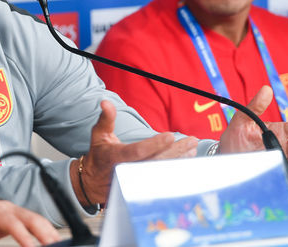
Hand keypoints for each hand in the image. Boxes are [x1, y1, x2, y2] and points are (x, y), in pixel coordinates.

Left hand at [0, 199, 59, 246]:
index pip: (11, 221)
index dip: (23, 235)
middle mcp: (5, 207)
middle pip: (30, 217)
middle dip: (44, 232)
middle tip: (55, 245)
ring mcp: (12, 211)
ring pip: (36, 219)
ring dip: (48, 232)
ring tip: (58, 245)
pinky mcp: (16, 218)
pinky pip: (34, 223)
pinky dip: (44, 232)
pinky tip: (51, 241)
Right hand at [72, 100, 198, 204]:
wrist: (94, 182)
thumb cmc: (99, 155)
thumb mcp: (99, 135)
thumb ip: (106, 118)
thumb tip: (105, 102)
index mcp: (117, 157)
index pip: (138, 151)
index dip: (154, 144)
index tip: (169, 136)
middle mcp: (128, 171)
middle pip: (156, 161)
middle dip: (175, 151)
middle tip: (191, 141)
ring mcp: (137, 180)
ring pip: (162, 170)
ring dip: (179, 159)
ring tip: (192, 148)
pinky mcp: (143, 186)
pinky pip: (162, 177)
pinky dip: (175, 167)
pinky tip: (186, 159)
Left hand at [219, 86, 287, 173]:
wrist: (223, 158)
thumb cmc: (234, 137)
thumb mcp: (241, 120)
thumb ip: (254, 106)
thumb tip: (266, 89)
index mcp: (275, 131)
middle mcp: (279, 145)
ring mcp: (277, 160)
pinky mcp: (273, 172)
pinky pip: (286, 175)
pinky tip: (282, 174)